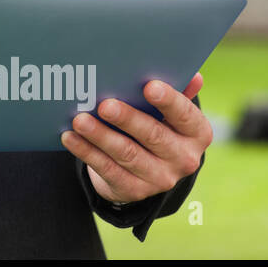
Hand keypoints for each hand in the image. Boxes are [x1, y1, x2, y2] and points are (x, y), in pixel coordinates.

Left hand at [59, 72, 210, 204]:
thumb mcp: (170, 112)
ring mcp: (160, 178)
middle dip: (127, 119)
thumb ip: (178, 92)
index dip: (169, 101)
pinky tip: (70, 138)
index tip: (149, 86)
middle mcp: (184, 159)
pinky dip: (87, 152)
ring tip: (80, 120)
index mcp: (197, 133)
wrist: (148, 170)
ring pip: (127, 154)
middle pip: (153, 135)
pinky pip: (108, 170)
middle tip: (104, 104)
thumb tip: (194, 76)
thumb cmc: (158, 125)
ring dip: (101, 136)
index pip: (185, 115)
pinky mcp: (135, 190)